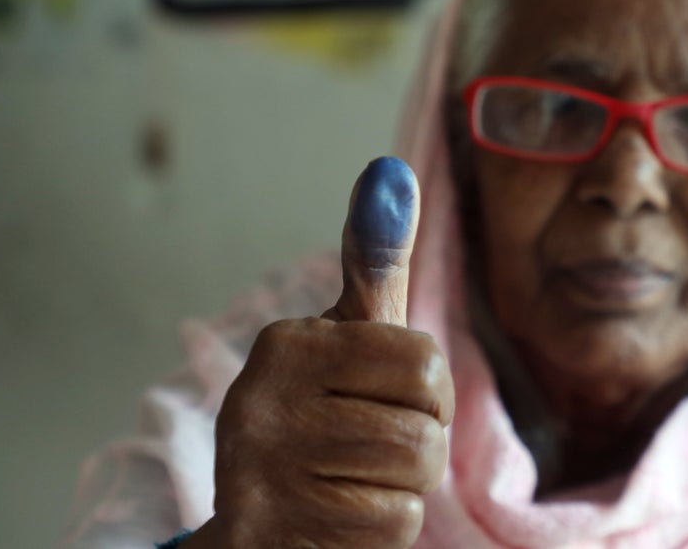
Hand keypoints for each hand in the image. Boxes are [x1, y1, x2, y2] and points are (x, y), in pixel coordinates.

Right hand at [183, 157, 453, 548]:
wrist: (256, 521)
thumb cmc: (321, 414)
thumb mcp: (348, 338)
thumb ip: (374, 263)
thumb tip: (392, 174)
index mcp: (290, 343)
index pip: (425, 363)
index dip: (431, 393)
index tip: (396, 399)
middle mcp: (262, 399)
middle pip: (425, 428)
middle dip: (418, 447)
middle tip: (369, 447)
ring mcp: (261, 469)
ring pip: (413, 480)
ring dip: (402, 489)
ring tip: (351, 479)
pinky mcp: (269, 529)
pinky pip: (391, 528)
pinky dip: (380, 530)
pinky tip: (336, 514)